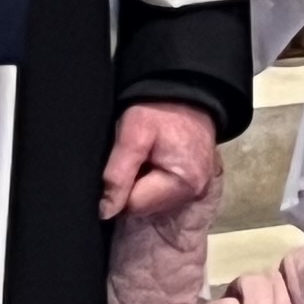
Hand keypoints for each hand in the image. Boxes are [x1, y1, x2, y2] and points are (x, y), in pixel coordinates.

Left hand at [98, 98, 220, 219]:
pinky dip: (153, 180)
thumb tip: (106, 212)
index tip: (122, 162)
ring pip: (153, 201)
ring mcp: (197, 190)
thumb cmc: (158, 110)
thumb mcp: (132, 135)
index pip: (134, 205)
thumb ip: (118, 174)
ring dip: (141, 183)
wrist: (185, 91)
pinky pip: (164, 193)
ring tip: (144, 156)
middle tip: (133, 156)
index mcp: (183, 185)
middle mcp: (195, 194)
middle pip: (145, 206)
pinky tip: (153, 160)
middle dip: (132, 186)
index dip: (120, 185)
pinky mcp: (195, 184)